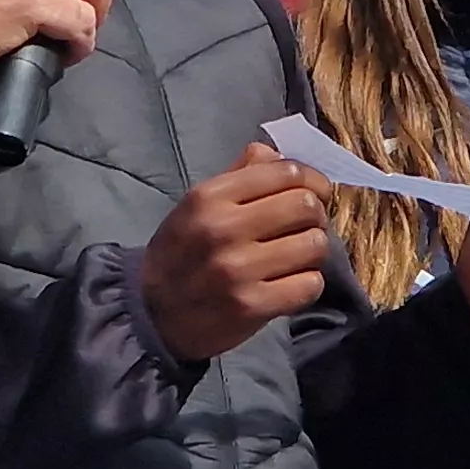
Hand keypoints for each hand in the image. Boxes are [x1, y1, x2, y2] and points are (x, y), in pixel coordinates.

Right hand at [141, 146, 332, 363]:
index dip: (311, 180)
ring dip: (313, 251)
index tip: (315, 192)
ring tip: (297, 256)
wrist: (154, 314)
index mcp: (209, 196)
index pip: (286, 172)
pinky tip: (291, 284)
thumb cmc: (181, 253)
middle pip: (305, 206)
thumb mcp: (198, 206)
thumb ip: (239, 175)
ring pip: (314, 245)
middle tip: (305, 227)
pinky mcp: (252, 306)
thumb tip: (276, 154)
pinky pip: (309, 285)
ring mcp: (238, 270)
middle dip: (316, 215)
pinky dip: (307, 284)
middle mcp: (223, 229)